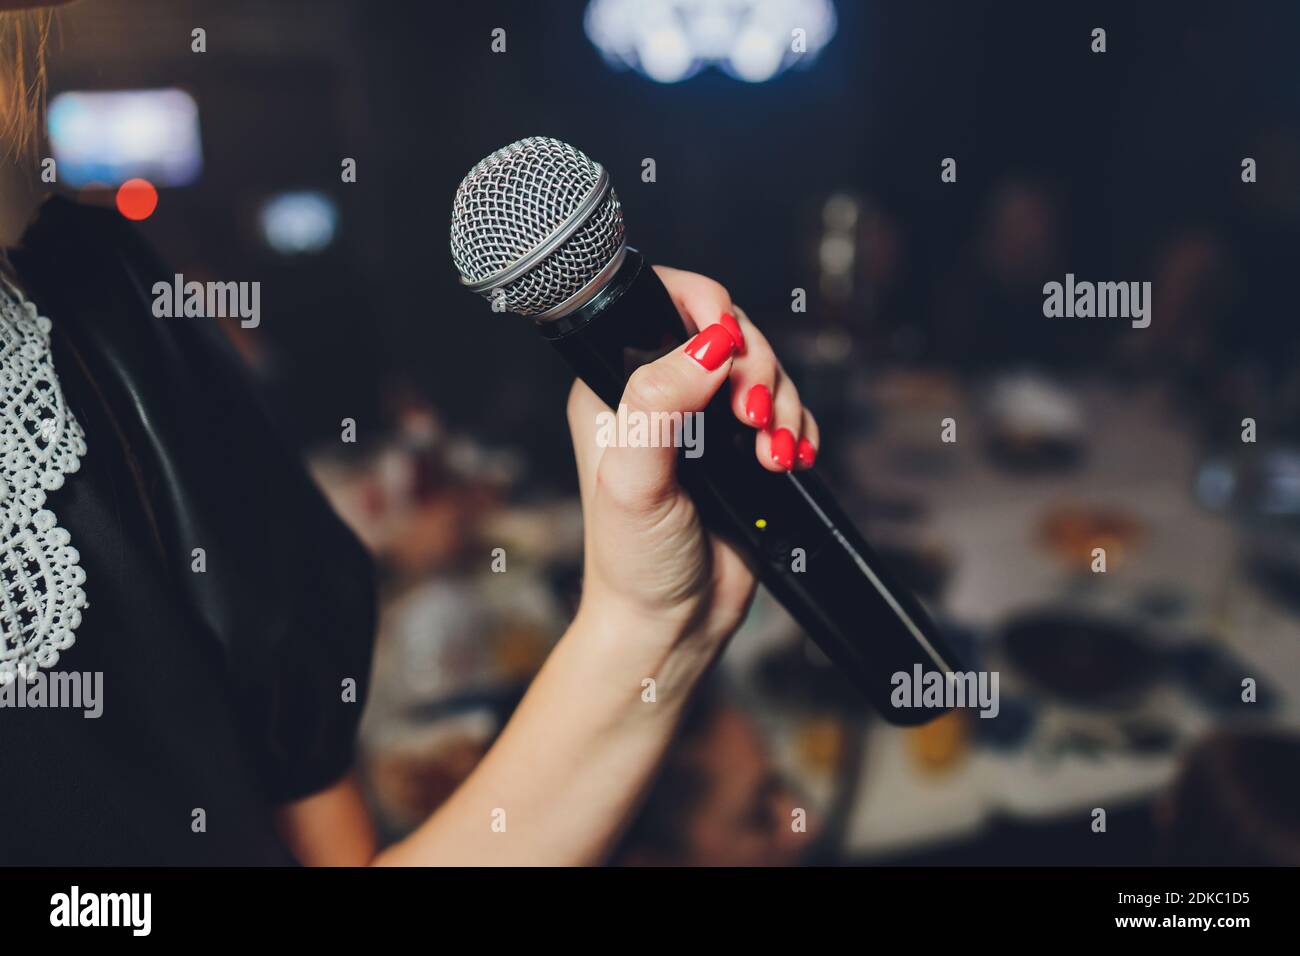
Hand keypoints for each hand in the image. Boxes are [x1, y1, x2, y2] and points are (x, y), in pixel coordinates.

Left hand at [567, 266, 819, 648]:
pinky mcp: (742, 451)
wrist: (671, 623)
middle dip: (756, 366)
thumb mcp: (635, 480)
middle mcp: (660, 395)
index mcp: (615, 386)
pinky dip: (795, 431)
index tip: (727, 343)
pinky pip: (786, 413)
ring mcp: (705, 423)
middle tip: (751, 418)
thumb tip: (705, 347)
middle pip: (727, 332)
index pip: (661, 306)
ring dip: (781, 404)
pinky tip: (787, 462)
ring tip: (770, 453)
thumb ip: (660, 404)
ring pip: (763, 371)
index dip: (705, 308)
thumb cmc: (633, 562)